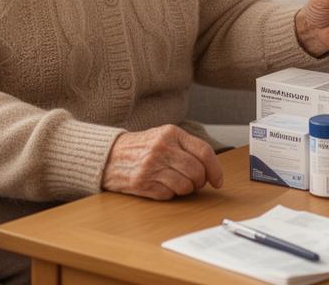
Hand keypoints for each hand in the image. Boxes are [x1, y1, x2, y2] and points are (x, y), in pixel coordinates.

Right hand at [101, 124, 222, 200]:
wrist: (110, 156)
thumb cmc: (142, 147)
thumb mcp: (164, 136)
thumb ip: (186, 147)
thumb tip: (210, 167)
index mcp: (171, 133)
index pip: (204, 151)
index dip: (215, 169)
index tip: (218, 180)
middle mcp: (162, 148)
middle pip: (196, 171)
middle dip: (200, 182)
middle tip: (196, 183)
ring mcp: (152, 166)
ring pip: (185, 185)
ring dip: (186, 189)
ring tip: (178, 183)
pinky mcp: (143, 183)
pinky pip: (169, 194)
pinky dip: (170, 194)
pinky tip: (163, 186)